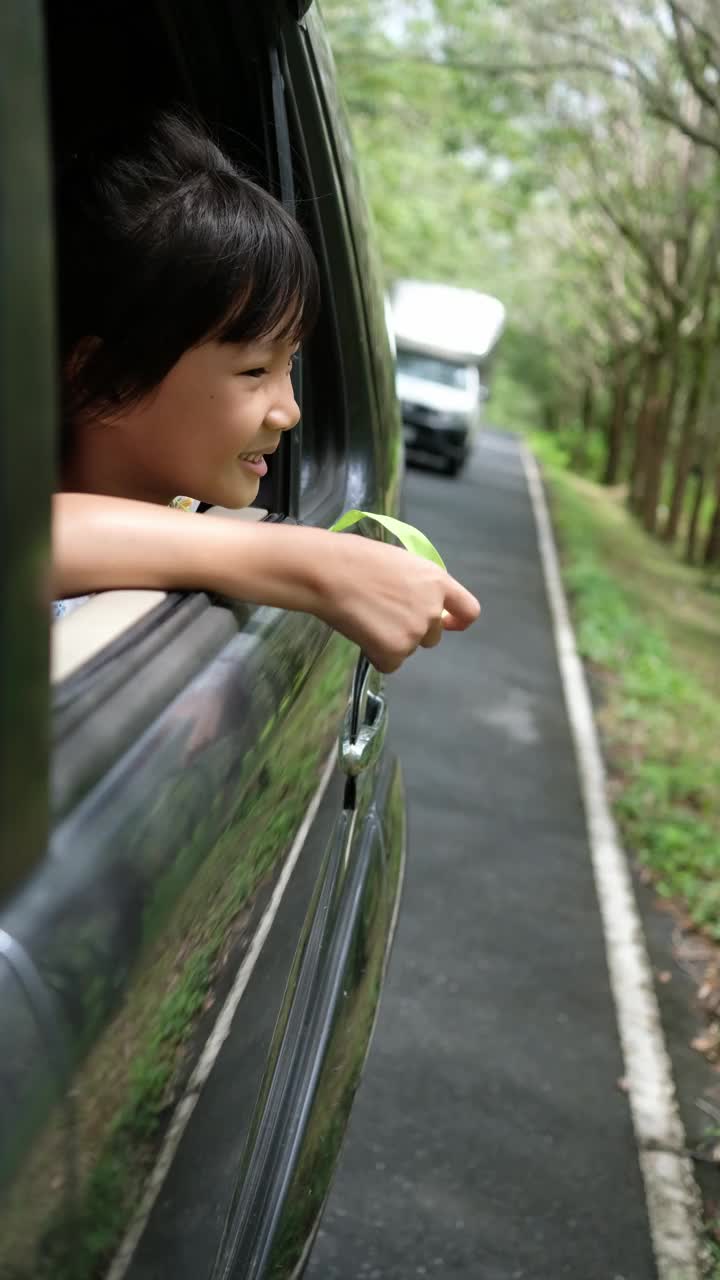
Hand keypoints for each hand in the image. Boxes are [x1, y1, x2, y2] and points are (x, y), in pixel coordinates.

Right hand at [310, 534, 479, 672]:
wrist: (330, 572)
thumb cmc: (356, 559)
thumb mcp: (400, 563)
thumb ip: (418, 585)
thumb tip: (418, 602)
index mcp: (437, 582)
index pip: (468, 610)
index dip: (458, 621)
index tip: (449, 624)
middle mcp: (433, 610)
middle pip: (432, 636)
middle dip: (412, 631)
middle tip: (382, 616)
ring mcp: (415, 632)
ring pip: (408, 650)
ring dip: (391, 642)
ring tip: (366, 619)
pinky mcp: (395, 651)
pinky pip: (389, 664)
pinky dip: (375, 655)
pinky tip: (360, 633)